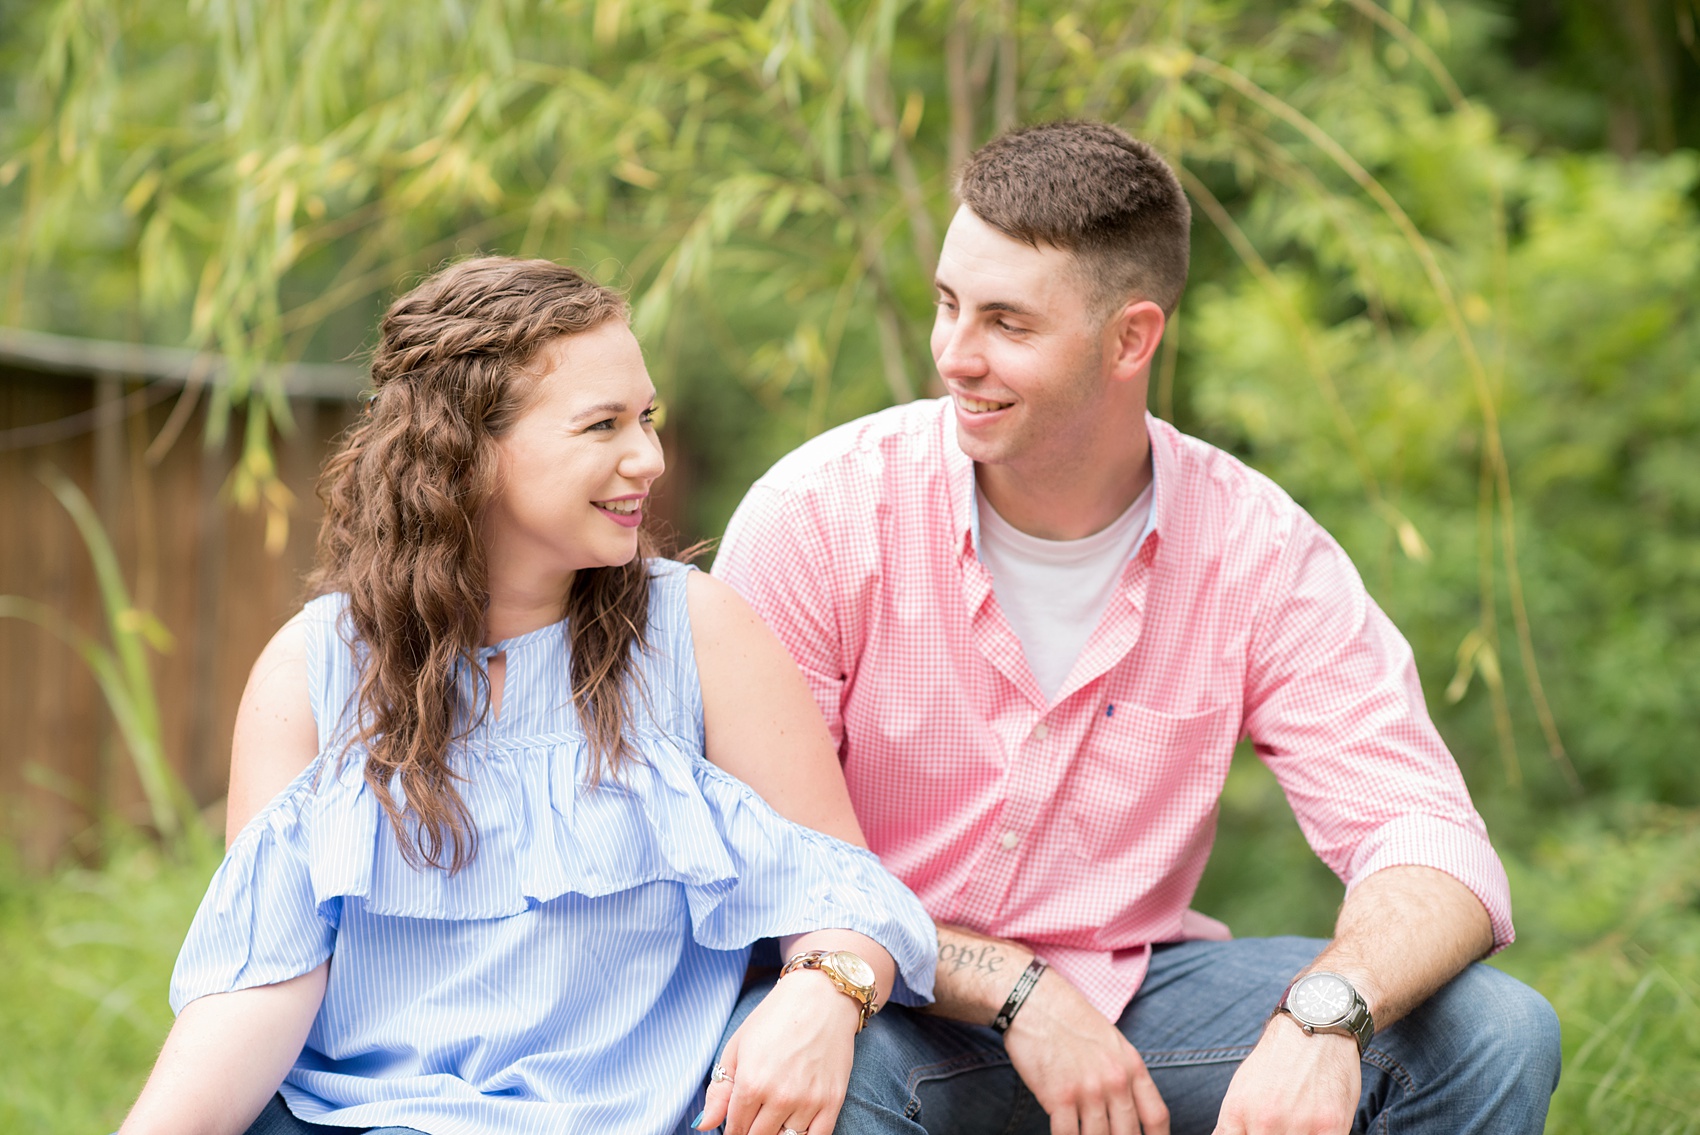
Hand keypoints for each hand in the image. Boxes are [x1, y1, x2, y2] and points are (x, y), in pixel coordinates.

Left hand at [697, 969, 861, 1134]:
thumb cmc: (776, 1017)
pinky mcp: (832, 1101)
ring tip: (774, 1115)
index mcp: (751, 1082)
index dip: (733, 1130)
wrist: (822, 996)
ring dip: (776, 1133)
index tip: (737, 1123)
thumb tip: (703, 1125)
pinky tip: (794, 1126)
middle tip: (754, 1117)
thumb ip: (719, 1091)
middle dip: (752, 1132)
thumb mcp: (738, 1047)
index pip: (736, 1129)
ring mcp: (808, 1101)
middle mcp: (780, 1096)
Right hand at [1002, 967, 1169, 1134]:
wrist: (1033, 1001)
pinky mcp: (1059, 1096)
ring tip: (1082, 1134)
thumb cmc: (1069, 1020)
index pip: (1156, 1117)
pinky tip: (1062, 1133)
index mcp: (1132, 1066)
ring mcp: (1088, 1090)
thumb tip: (1126, 1110)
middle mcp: (1115, 1080)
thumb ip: (1124, 1075)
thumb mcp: (1111, 1042)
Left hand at [1212, 1015, 1359, 1134]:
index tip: (1254, 1134)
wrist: (1314, 1024)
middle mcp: (1264, 1121)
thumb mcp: (1242, 1086)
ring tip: (1300, 1125)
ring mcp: (1298, 1125)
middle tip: (1280, 1126)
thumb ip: (1233, 1123)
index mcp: (1237, 1111)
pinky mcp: (1331, 1126)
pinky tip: (1319, 1131)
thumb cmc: (1278, 1058)